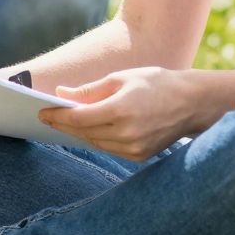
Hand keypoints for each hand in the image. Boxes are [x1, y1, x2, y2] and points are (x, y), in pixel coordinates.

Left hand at [38, 66, 206, 159]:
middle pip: (84, 132)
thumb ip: (89, 90)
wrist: (193, 103)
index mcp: (121, 110)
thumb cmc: (156, 83)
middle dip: (64, 124)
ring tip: (66, 122)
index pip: (79, 118)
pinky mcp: (140, 156)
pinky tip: (90, 129)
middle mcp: (127, 133)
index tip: (42, 112)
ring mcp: (135, 148)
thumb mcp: (121, 78)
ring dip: (80, 133)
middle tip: (48, 116)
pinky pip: (110, 149)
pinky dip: (98, 139)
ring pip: (95, 142)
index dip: (57, 116)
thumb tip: (61, 94)